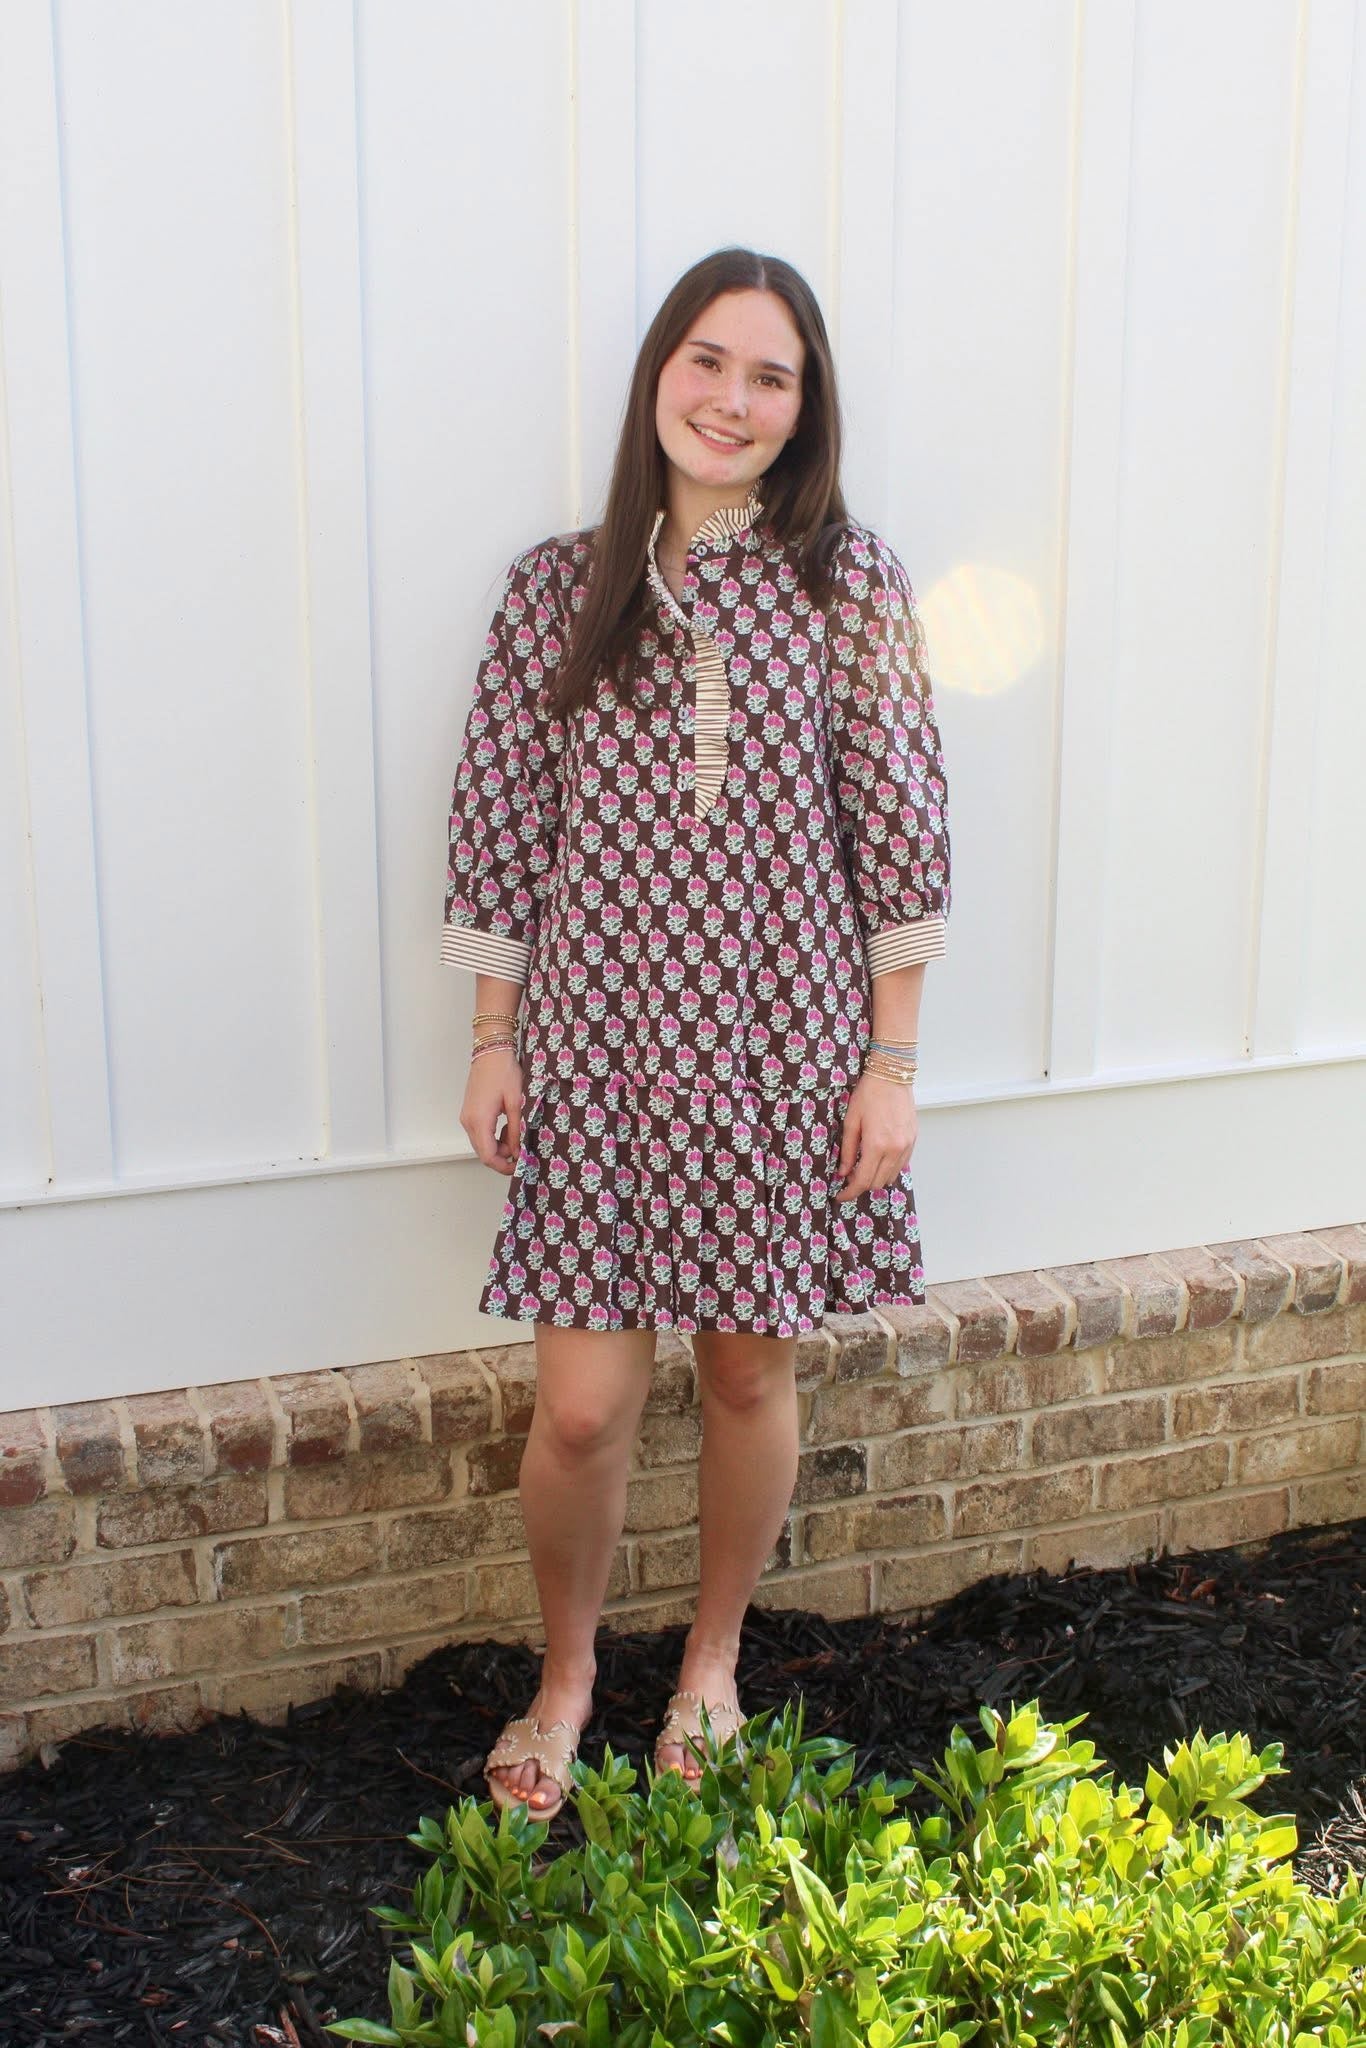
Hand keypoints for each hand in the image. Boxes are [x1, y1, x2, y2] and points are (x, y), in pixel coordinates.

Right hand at [461, 1049, 524, 1175]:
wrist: (491, 1052)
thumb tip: (517, 1152)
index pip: (488, 1156)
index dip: (503, 1166)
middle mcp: (468, 1122)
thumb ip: (515, 1131)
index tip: (518, 1166)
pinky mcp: (469, 1112)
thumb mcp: (516, 1104)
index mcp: (479, 1121)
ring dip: (498, 1146)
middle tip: (521, 1150)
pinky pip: (479, 1133)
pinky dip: (493, 1136)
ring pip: (481, 1143)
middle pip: (483, 1152)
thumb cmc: (504, 1073)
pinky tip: (506, 1126)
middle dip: (502, 1157)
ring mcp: (466, 1117)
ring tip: (515, 1134)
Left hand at [833, 1072, 917, 1201]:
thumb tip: (843, 1172)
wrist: (892, 1076)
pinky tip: (878, 1160)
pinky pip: (901, 1165)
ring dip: (876, 1178)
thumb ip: (847, 1150)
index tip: (840, 1196)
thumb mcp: (851, 1121)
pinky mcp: (913, 1141)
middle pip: (877, 1183)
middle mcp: (894, 1149)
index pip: (863, 1180)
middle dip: (861, 1186)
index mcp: (876, 1145)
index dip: (850, 1192)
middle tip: (848, 1180)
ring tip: (863, 1169)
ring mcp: (906, 1146)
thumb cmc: (868, 1095)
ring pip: (891, 1176)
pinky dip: (889, 1169)